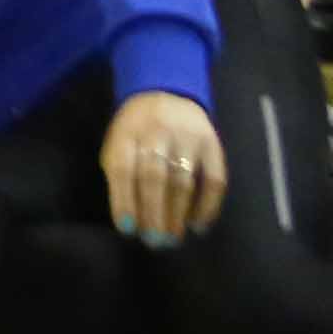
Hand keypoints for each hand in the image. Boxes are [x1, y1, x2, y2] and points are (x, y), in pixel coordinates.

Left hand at [103, 89, 226, 242]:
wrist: (165, 91)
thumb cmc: (136, 131)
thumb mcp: (118, 144)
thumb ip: (120, 176)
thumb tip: (130, 222)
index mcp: (127, 133)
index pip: (123, 169)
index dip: (124, 200)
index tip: (128, 229)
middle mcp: (157, 132)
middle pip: (154, 177)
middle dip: (154, 213)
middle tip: (155, 242)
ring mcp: (187, 136)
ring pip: (183, 180)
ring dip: (178, 213)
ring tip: (173, 237)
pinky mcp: (212, 143)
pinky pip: (214, 178)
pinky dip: (208, 205)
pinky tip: (199, 225)